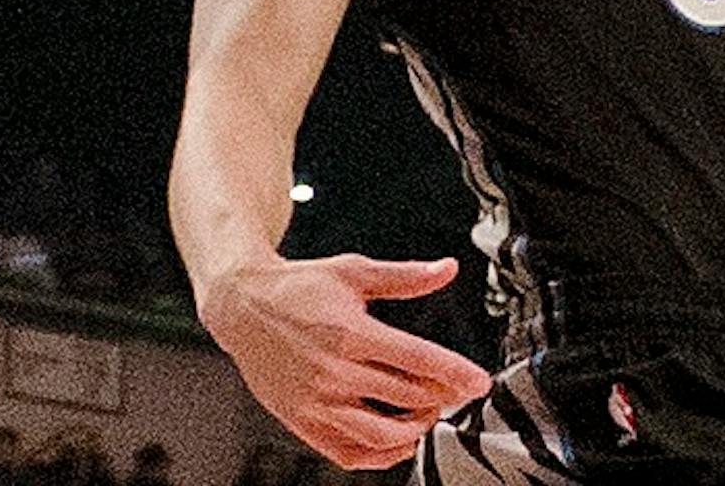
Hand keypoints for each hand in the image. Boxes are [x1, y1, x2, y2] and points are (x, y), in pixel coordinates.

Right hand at [198, 252, 491, 468]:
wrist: (245, 308)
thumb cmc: (300, 288)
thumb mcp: (354, 271)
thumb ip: (405, 277)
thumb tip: (447, 269)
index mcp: (351, 334)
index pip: (416, 360)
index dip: (455, 373)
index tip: (479, 382)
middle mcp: (334, 373)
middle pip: (405, 398)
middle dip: (442, 398)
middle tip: (458, 392)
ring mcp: (317, 404)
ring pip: (379, 434)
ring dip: (414, 430)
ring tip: (429, 413)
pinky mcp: (303, 423)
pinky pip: (347, 453)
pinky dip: (379, 456)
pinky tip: (398, 442)